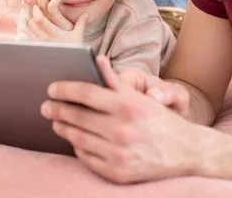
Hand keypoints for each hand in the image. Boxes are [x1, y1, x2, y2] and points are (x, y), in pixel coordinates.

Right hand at [26, 0, 74, 30]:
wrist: (75, 41)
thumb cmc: (67, 29)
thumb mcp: (59, 15)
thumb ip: (55, 4)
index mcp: (41, 15)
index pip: (30, 0)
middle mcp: (42, 17)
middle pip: (31, 1)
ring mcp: (48, 19)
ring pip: (40, 2)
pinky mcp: (57, 21)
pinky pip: (52, 7)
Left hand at [41, 56, 207, 182]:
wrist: (185, 153)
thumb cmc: (160, 121)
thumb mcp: (142, 97)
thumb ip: (116, 80)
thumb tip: (98, 59)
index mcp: (128, 106)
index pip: (86, 93)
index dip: (65, 90)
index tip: (52, 88)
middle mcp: (122, 129)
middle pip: (77, 116)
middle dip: (57, 109)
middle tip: (45, 106)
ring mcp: (118, 153)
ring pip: (78, 138)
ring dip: (63, 128)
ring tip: (56, 121)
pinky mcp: (116, 172)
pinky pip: (86, 158)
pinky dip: (77, 147)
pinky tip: (75, 140)